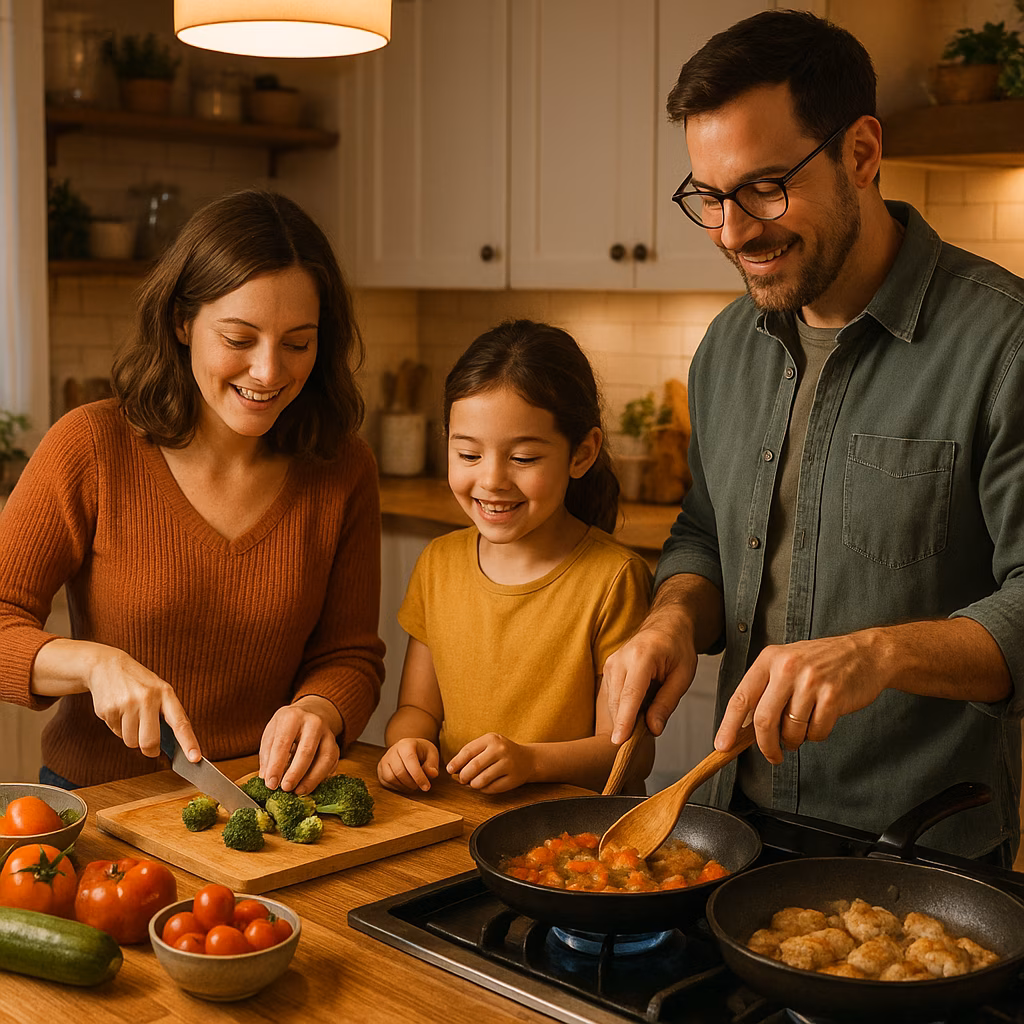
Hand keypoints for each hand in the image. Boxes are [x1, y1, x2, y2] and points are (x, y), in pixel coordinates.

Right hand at [83, 646, 198, 761]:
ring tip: (130, 716)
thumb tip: (172, 747)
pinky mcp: (109, 710)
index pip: (180, 722)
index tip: (195, 758)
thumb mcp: (159, 690)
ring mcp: (127, 704)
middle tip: (149, 746)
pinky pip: (116, 734)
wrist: (107, 666)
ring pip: (131, 742)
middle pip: (150, 742)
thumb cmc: (139, 683)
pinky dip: (118, 728)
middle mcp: (147, 698)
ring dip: (131, 736)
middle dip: (150, 750)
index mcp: (166, 693)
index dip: (189, 742)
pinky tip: (119, 712)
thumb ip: (166, 714)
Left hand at [259, 702, 338, 794]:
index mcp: (292, 717)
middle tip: (285, 788)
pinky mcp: (336, 745)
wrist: (310, 712)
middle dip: (295, 773)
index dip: (276, 766)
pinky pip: (332, 764)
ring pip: (325, 758)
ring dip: (312, 778)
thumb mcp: (272, 732)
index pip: (283, 743)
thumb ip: (268, 754)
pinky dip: (321, 777)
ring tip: (298, 791)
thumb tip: (267, 778)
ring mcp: (328, 733)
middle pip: (306, 750)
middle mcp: (313, 722)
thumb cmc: (287, 725)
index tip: (270, 784)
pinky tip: (310, 785)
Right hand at [377, 738, 439, 792]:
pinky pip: (385, 782)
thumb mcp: (432, 754)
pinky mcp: (380, 769)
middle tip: (421, 786)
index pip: (410, 760)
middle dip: (412, 783)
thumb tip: (432, 773)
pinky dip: (396, 787)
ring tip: (413, 785)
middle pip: (399, 771)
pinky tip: (405, 784)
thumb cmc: (421, 752)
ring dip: (403, 786)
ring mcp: (384, 760)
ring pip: (390, 778)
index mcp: (406, 744)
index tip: (427, 787)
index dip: (418, 776)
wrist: (409, 749)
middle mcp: (392, 750)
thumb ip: (432, 764)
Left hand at [447, 733, 534, 793]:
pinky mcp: (512, 779)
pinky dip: (483, 789)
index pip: (468, 751)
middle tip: (461, 780)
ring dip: (473, 784)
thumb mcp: (488, 745)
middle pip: (474, 766)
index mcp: (491, 739)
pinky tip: (485, 785)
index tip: (449, 770)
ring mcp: (508, 764)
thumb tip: (452, 769)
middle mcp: (500, 750)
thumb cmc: (501, 753)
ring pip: (481, 780)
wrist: (527, 759)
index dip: (456, 763)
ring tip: (472, 783)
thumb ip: (471, 754)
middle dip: (463, 776)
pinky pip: (491, 788)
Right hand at [603, 618, 697, 744]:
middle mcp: (620, 659)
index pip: (631, 694)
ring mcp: (611, 663)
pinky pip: (611, 697)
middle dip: (627, 724)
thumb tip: (652, 729)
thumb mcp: (683, 676)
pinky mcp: (608, 670)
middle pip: (618, 701)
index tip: (619, 741)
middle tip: (646, 735)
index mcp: (642, 656)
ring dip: (625, 716)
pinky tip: (637, 709)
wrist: (665, 625)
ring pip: (612, 701)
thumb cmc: (677, 648)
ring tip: (647, 714)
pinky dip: (622, 709)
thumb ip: (667, 703)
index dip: (625, 720)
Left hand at [715, 632, 885, 762]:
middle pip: (763, 720)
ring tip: (802, 729)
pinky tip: (821, 720)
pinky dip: (816, 735)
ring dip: (795, 740)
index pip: (741, 697)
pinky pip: (816, 732)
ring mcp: (811, 681)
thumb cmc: (821, 662)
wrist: (866, 653)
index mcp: (769, 658)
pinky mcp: (833, 696)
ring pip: (791, 730)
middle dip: (765, 745)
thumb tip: (743, 728)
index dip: (728, 725)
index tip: (722, 746)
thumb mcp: (786, 663)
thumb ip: (765, 689)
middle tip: (772, 756)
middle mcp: (787, 667)